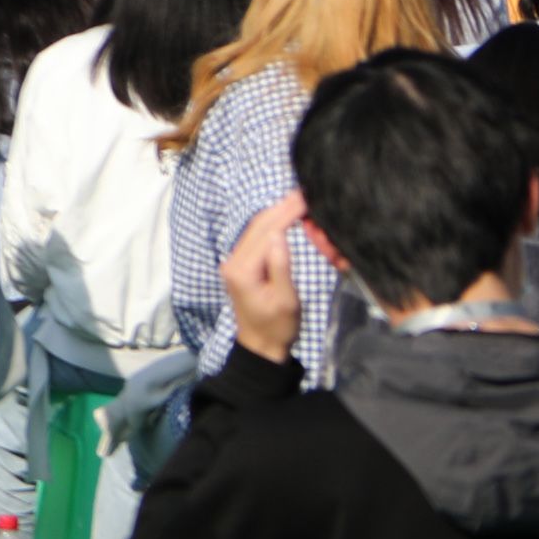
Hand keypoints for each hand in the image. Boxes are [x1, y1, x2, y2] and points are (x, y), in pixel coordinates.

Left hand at [224, 191, 308, 364]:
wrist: (261, 346)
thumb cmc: (278, 327)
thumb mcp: (286, 300)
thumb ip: (280, 267)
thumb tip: (279, 235)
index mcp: (242, 269)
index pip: (266, 233)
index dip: (286, 214)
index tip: (305, 198)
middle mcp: (234, 261)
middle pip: (259, 227)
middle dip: (282, 208)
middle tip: (303, 191)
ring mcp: (236, 262)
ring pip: (257, 230)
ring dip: (277, 213)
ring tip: (297, 198)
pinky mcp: (242, 265)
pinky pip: (257, 238)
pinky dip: (272, 225)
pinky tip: (284, 216)